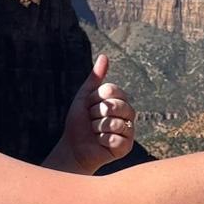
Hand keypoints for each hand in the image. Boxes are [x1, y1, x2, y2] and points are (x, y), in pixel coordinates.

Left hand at [56, 53, 135, 173]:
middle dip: (96, 113)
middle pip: (115, 105)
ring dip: (97, 128)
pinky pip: (116, 139)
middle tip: (91, 120)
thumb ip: (95, 78)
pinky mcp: (126, 146)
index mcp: (120, 100)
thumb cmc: (79, 122)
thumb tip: (104, 56)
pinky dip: (102, 140)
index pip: (111, 90)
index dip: (95, 98)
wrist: (74, 147)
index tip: (89, 105)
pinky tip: (101, 143)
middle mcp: (128, 114)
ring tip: (95, 132)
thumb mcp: (84, 97)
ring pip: (115, 123)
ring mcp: (129, 130)